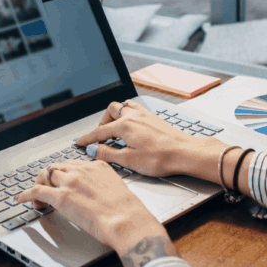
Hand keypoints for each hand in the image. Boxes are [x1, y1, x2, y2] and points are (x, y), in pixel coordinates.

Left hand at [16, 160, 168, 255]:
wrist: (127, 220)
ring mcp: (70, 182)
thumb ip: (102, 185)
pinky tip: (20, 198)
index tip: (61, 181)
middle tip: (48, 190)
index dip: (63, 173)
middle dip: (50, 178)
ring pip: (46, 176)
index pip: (72, 164)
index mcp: (96, 166)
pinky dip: (25, 194)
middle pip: (56, 168)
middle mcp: (81, 170)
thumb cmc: (127, 211)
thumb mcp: (116, 189)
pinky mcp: (61, 197)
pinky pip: (37, 191)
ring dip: (39, 186)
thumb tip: (94, 194)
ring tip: (37, 198)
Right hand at [75, 100, 223, 177]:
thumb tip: (94, 150)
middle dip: (102, 122)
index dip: (87, 138)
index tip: (79, 143)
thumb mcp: (129, 160)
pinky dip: (128, 114)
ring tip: (114, 128)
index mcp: (124, 126)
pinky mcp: (154, 118)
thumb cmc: (161, 157)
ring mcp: (145, 115)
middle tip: (99, 136)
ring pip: (124, 106)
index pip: (99, 131)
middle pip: (111, 111)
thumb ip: (108, 154)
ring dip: (115, 115)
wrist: (186, 152)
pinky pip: (136, 109)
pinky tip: (131, 125)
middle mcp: (133, 116)